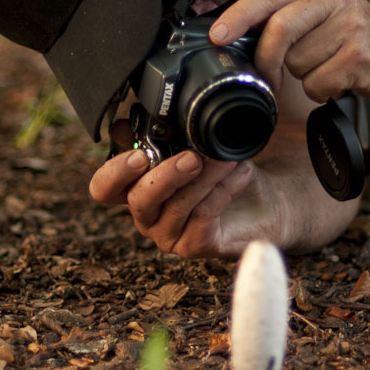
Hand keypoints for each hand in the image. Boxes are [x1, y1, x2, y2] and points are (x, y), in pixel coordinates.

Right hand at [88, 121, 280, 257]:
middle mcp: (147, 214)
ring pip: (176, 206)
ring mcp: (169, 234)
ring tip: (226, 158)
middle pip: (138, 200)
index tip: (140, 154)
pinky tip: (240, 171)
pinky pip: (203, 215)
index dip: (115, 172)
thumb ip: (158, 134)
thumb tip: (120, 123)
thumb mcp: (191, 144)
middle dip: (164, 177)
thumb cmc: (221, 170)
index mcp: (135, 187)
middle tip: (191, 157)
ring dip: (204, 177)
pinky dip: (222, 189)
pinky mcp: (194, 245)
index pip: (105, 187)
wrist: (265, 197)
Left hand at [209, 0, 369, 101]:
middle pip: (278, 30)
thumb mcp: (325, 10)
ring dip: (304, 76)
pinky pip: (317, 84)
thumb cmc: (359, 35)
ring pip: (297, 63)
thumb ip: (287, 15)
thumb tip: (236, 38)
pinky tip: (340, 81)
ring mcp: (350, 26)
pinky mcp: (360, 57)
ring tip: (327, 67)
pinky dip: (322, 91)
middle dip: (265, 60)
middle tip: (268, 78)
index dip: (239, 16)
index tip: (217, 36)